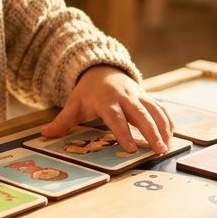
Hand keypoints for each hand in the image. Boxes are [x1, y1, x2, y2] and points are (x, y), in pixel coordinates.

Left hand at [40, 66, 173, 154]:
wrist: (102, 69)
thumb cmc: (88, 92)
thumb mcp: (74, 103)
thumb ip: (62, 120)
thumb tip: (45, 134)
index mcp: (106, 100)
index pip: (115, 117)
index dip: (123, 132)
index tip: (130, 149)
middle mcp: (125, 97)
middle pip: (140, 114)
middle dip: (151, 132)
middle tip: (160, 149)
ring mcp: (138, 95)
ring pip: (154, 110)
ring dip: (163, 127)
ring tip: (168, 146)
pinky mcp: (147, 97)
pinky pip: (160, 108)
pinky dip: (167, 120)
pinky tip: (171, 135)